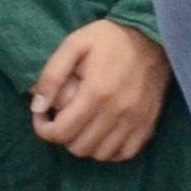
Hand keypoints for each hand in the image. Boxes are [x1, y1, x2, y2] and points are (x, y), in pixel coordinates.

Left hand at [30, 20, 168, 162]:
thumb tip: (38, 108)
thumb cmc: (109, 39)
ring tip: (82, 126)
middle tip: (62, 119)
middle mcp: (117, 111)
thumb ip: (51, 75)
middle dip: (63, 137)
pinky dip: (111, 151)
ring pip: (101, 154)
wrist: (153, 36)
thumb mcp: (74, 45)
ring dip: (86, 144)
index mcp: (96, 92)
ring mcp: (136, 119)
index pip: (61, 132)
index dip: (43, 129)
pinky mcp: (149, 122)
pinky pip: (126, 153)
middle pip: (79, 147)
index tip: (42, 116)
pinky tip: (103, 135)